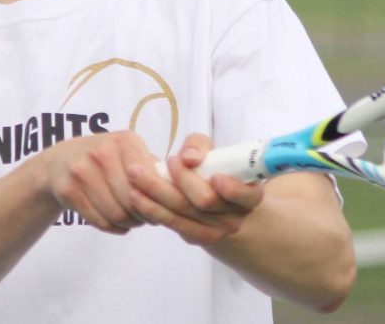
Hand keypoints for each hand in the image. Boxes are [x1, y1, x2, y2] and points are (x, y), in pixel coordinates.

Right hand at [40, 131, 157, 235]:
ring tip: (132, 220)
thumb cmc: (106, 159)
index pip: (149, 180)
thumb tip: (176, 194)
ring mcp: (82, 170)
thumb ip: (153, 169)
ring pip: (116, 213)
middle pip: (132, 200)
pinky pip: (99, 221)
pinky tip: (116, 223)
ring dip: (128, 223)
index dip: (157, 199)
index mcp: (125, 140)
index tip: (158, 205)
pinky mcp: (68, 190)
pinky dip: (113, 227)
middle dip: (143, 215)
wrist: (60, 161)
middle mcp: (102, 152)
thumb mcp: (129, 152)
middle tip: (146, 219)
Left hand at [125, 133, 265, 245]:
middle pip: (205, 201)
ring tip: (135, 174)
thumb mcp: (214, 152)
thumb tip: (189, 158)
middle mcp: (235, 217)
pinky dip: (151, 209)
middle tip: (164, 160)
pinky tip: (135, 195)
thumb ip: (201, 146)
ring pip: (182, 213)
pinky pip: (171, 223)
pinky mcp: (194, 237)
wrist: (220, 205)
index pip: (246, 195)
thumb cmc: (216, 169)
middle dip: (182, 179)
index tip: (216, 177)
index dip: (232, 189)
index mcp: (249, 195)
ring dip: (156, 192)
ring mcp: (215, 232)